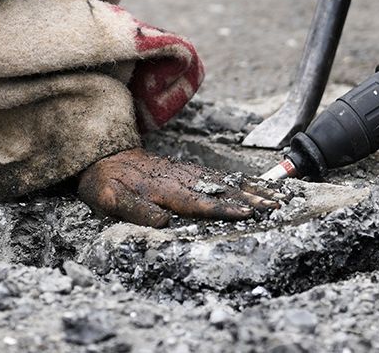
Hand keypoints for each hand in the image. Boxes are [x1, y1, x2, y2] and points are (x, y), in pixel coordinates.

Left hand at [77, 148, 279, 227]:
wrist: (102, 156)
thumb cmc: (106, 183)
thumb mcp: (111, 199)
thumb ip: (137, 210)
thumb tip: (165, 222)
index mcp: (164, 190)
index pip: (200, 203)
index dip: (224, 209)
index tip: (247, 213)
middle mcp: (181, 179)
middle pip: (221, 190)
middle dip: (250, 198)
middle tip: (275, 206)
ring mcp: (187, 173)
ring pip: (225, 182)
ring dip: (251, 189)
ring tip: (276, 196)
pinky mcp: (189, 172)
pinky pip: (219, 176)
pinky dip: (241, 181)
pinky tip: (256, 185)